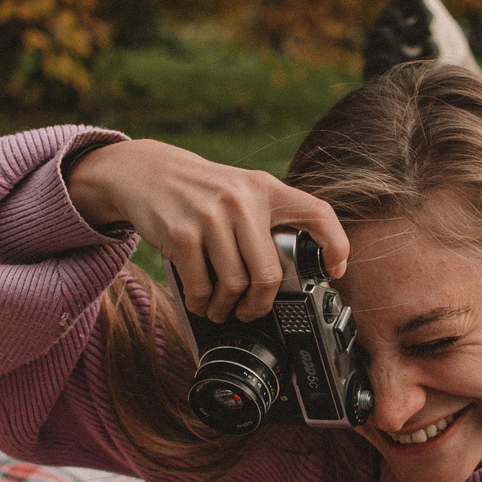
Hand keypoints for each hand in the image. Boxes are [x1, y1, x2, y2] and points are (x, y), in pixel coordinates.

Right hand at [67, 138, 346, 323]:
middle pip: (268, 273)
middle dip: (260, 304)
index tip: (335, 269)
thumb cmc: (200, 191)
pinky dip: (201, 303)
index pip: (317, 213)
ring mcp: (210, 216)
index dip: (335, 245)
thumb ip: (266, 219)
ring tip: (220, 308)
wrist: (146, 171)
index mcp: (265, 188)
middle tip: (251, 311)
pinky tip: (200, 300)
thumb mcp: (240, 190)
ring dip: (226, 307)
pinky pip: (201, 286)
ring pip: (235, 285)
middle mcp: (242, 199)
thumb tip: (294, 269)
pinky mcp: (181, 234)